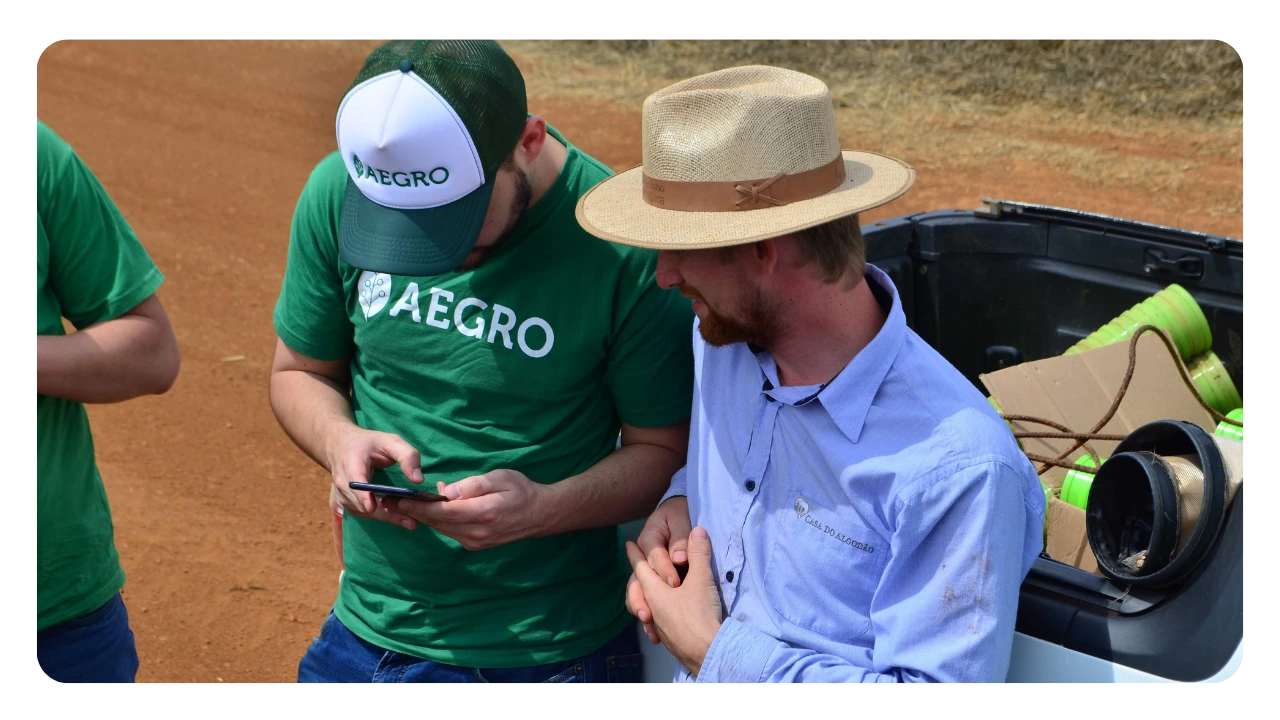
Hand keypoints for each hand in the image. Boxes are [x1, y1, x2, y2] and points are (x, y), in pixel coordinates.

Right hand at [326, 428, 424, 529]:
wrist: (341, 446)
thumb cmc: (369, 443)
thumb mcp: (390, 441)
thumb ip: (407, 456)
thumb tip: (418, 480)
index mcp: (351, 462)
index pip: (354, 482)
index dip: (362, 495)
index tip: (372, 506)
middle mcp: (343, 481)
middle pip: (361, 502)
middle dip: (386, 513)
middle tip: (411, 522)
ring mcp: (342, 494)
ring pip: (363, 511)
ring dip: (386, 517)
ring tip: (410, 521)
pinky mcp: (346, 502)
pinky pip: (363, 513)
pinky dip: (381, 516)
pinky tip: (399, 518)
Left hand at [395, 469, 551, 550]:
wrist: (540, 514)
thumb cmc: (521, 490)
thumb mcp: (500, 478)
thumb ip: (473, 485)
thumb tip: (447, 491)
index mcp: (483, 513)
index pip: (444, 511)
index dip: (420, 505)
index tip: (400, 497)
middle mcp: (477, 532)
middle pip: (438, 523)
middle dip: (414, 511)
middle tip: (390, 500)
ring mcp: (476, 541)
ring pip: (442, 529)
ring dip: (423, 517)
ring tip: (403, 504)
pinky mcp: (476, 544)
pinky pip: (450, 532)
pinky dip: (438, 521)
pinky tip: (430, 509)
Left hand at [625, 527, 722, 676]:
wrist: (707, 652)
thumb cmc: (699, 614)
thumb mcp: (701, 579)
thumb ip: (698, 554)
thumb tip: (697, 530)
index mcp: (654, 592)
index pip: (641, 568)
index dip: (636, 554)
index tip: (629, 544)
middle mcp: (652, 609)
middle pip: (640, 589)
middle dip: (638, 575)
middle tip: (638, 566)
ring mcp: (660, 626)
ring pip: (648, 606)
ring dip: (647, 595)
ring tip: (647, 591)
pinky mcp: (670, 639)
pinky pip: (658, 620)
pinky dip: (658, 612)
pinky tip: (665, 617)